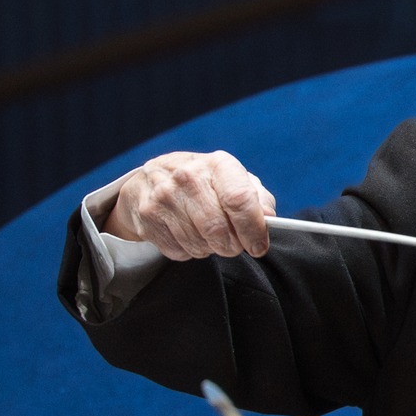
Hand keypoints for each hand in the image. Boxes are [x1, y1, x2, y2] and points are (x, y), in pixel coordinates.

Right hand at [103, 150, 275, 259]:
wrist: (150, 180)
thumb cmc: (204, 182)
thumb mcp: (234, 180)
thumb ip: (257, 197)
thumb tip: (268, 217)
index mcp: (217, 164)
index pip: (239, 200)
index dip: (253, 229)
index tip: (259, 246)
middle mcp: (187, 177)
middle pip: (218, 229)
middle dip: (233, 246)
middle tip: (235, 245)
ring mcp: (163, 197)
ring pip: (200, 244)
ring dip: (212, 248)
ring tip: (209, 234)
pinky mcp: (148, 218)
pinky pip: (180, 251)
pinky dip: (191, 250)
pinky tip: (188, 233)